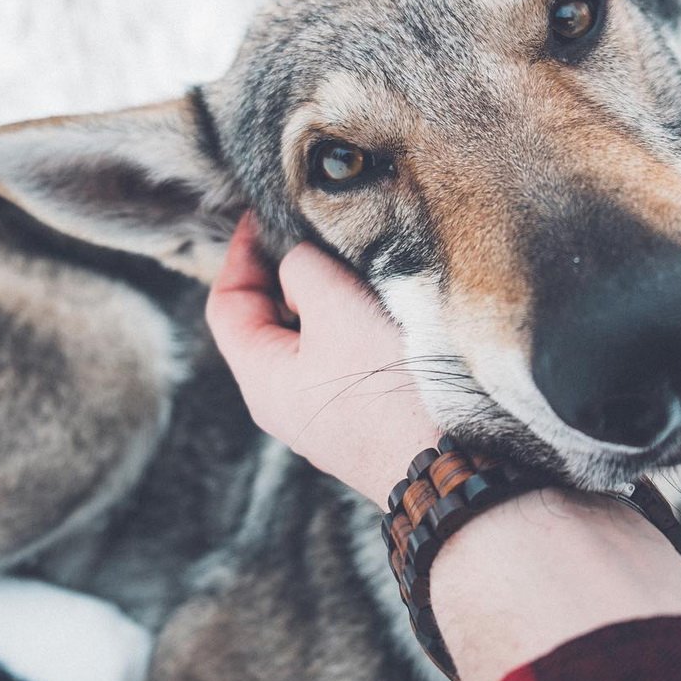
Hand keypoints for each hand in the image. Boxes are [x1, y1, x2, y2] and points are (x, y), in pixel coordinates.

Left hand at [206, 213, 439, 507]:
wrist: (454, 463)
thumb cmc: (387, 388)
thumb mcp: (335, 307)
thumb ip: (303, 269)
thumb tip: (298, 260)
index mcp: (261, 379)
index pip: (226, 305)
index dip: (239, 253)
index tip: (264, 216)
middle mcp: (285, 403)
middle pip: (267, 322)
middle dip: (285, 272)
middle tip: (313, 231)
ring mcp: (326, 415)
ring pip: (310, 339)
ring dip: (324, 297)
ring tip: (352, 261)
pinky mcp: (365, 419)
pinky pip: (342, 360)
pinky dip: (350, 324)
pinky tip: (382, 304)